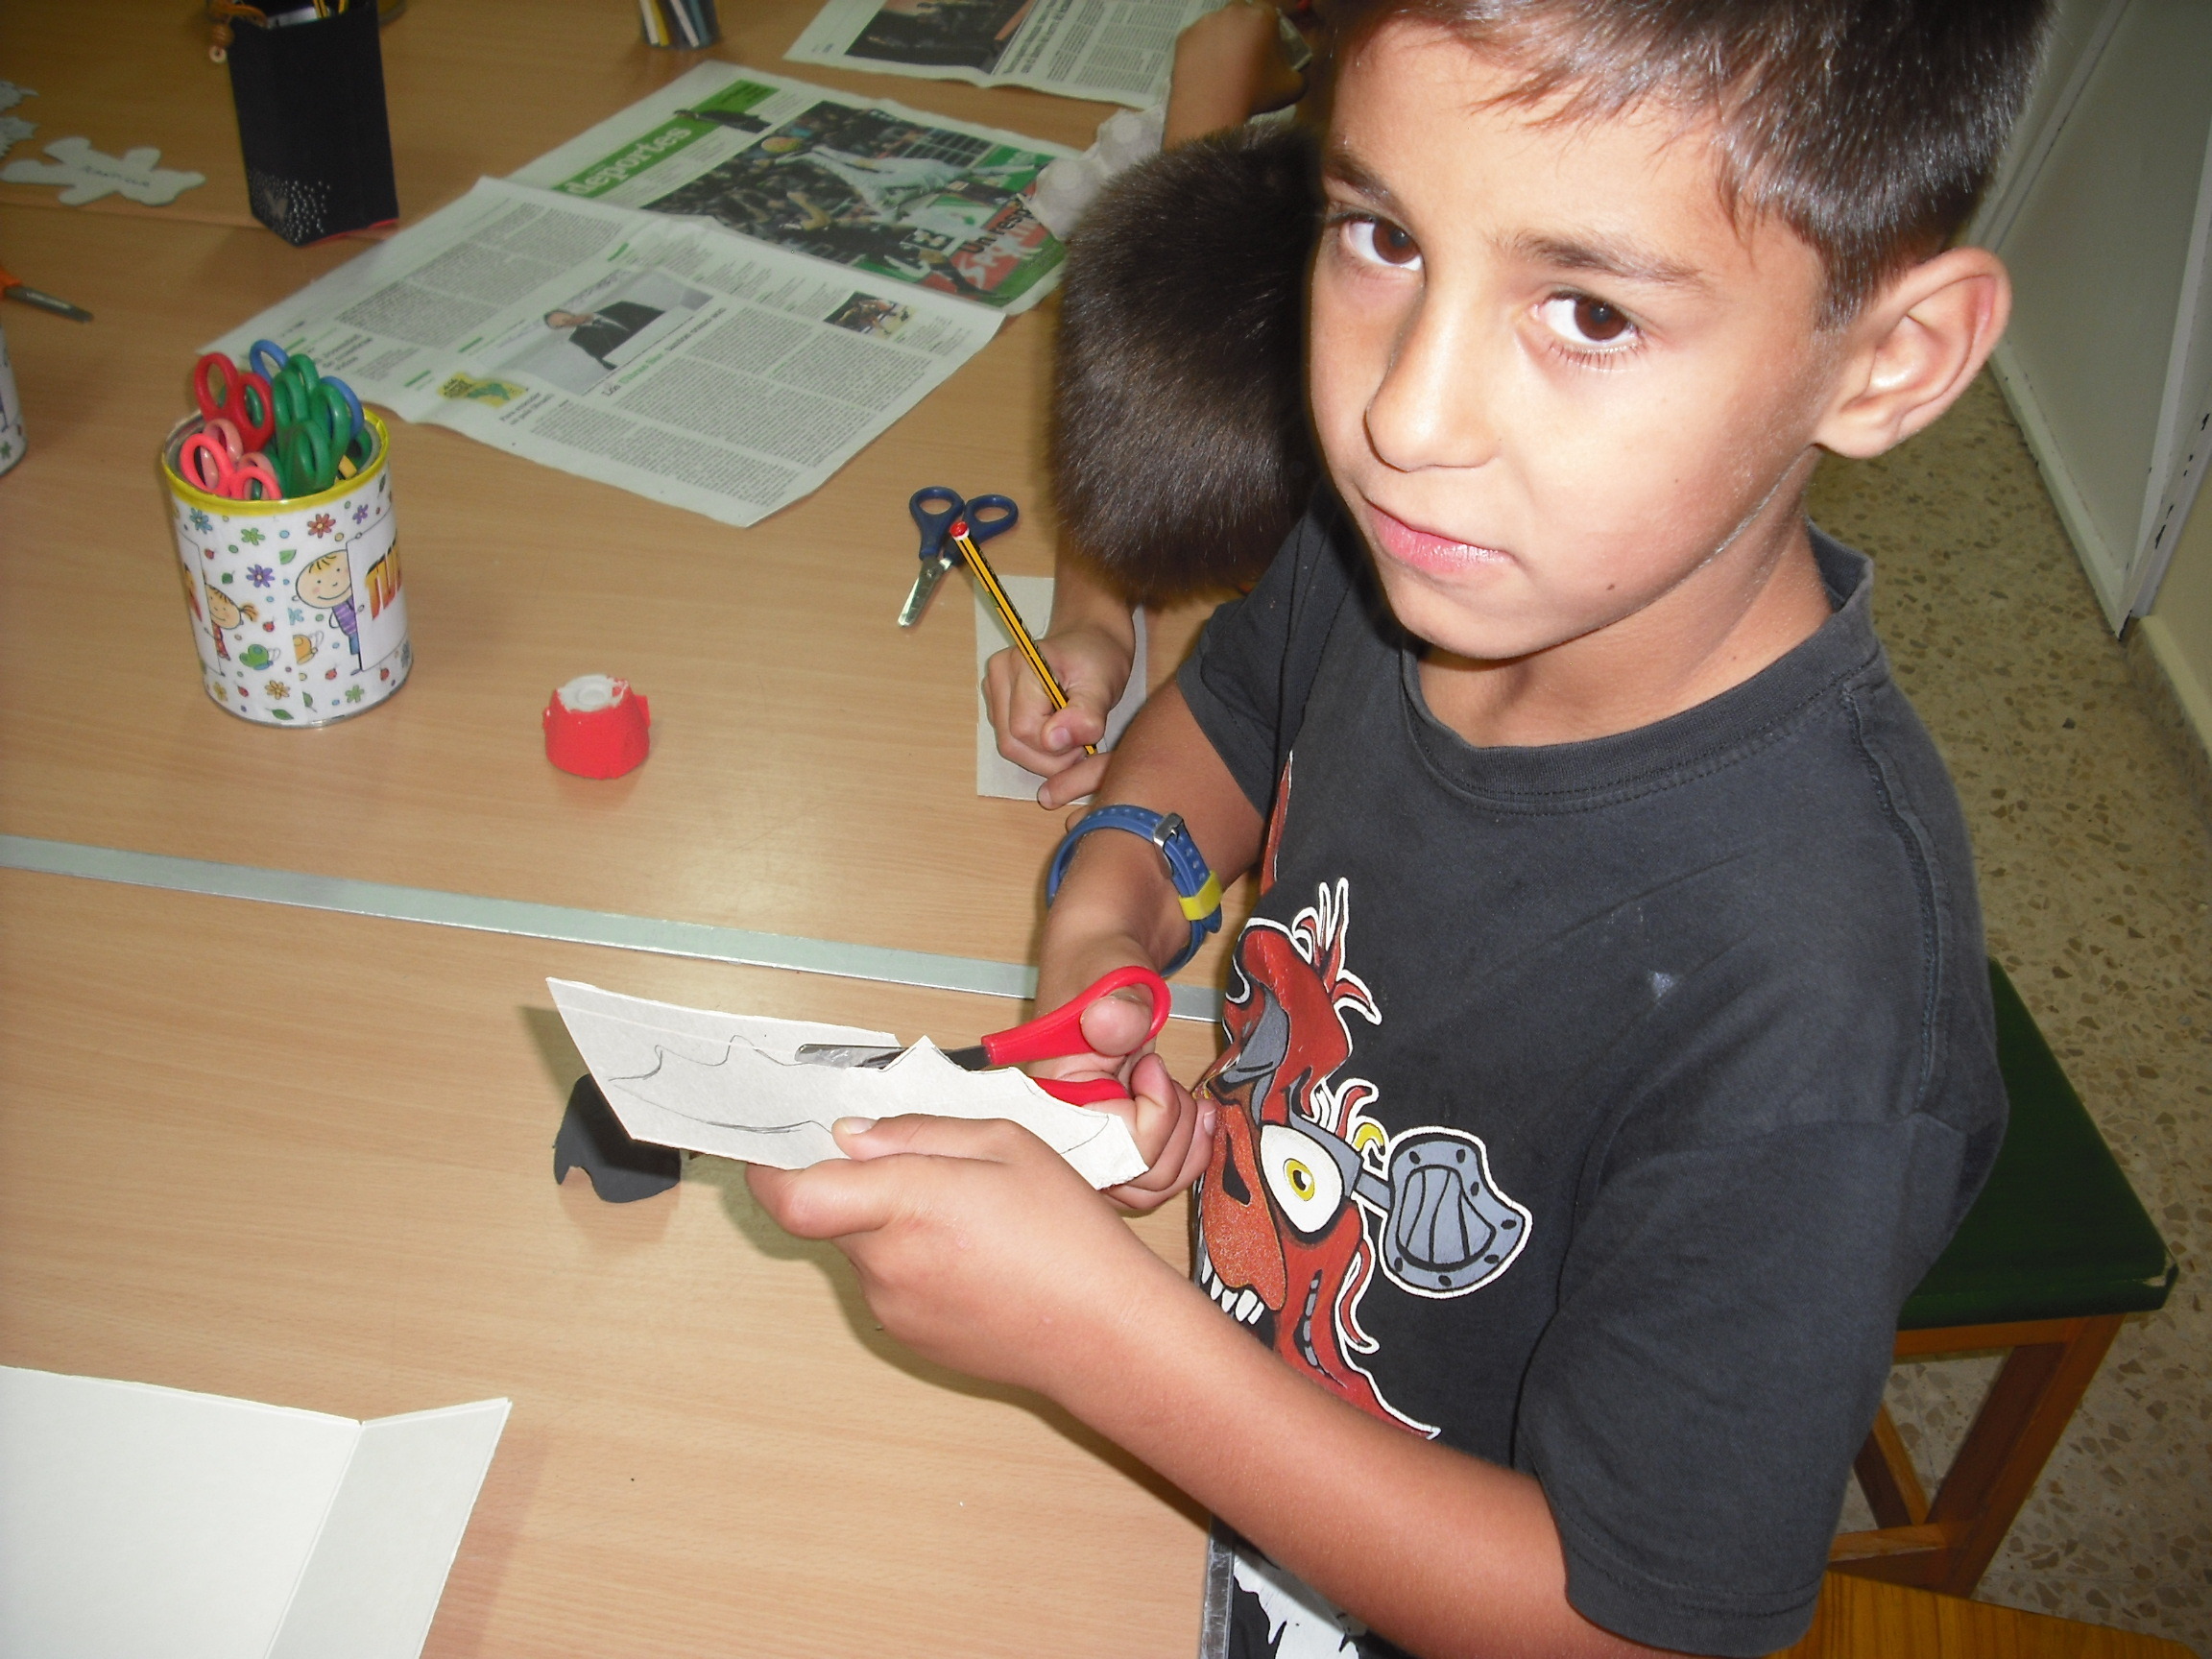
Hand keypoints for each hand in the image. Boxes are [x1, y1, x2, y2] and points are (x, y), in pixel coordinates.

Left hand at [746, 1114, 1188, 1393]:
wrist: (1103, 1333)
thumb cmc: (1066, 1233)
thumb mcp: (1004, 1143)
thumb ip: (917, 1132)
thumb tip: (852, 1136)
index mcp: (903, 1205)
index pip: (792, 1197)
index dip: (770, 1169)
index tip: (780, 1146)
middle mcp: (884, 1263)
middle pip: (832, 1214)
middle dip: (861, 1186)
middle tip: (928, 1170)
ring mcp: (893, 1308)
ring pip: (865, 1247)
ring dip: (893, 1225)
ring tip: (972, 1219)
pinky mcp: (909, 1338)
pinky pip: (890, 1283)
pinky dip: (916, 1261)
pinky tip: (976, 1258)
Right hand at [982, 621, 1132, 807]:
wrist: (1091, 644)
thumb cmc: (1098, 661)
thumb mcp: (1103, 685)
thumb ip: (1084, 714)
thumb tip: (1053, 741)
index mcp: (1021, 664)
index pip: (1025, 730)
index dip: (1057, 747)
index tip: (1085, 737)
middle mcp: (998, 676)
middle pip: (1012, 743)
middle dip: (1050, 756)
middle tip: (1081, 744)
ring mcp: (993, 691)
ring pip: (1010, 747)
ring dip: (1045, 756)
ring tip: (1072, 736)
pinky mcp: (996, 705)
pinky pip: (1012, 743)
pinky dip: (1038, 750)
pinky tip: (1059, 733)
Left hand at [1164, 0, 1307, 143]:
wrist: (1211, 110)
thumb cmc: (1255, 94)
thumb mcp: (1292, 89)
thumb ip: (1300, 76)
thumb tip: (1296, 75)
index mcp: (1262, 16)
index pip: (1270, 11)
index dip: (1270, 28)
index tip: (1268, 47)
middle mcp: (1232, 11)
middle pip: (1242, 13)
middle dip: (1246, 29)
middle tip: (1246, 56)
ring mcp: (1205, 22)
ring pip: (1218, 25)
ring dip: (1223, 38)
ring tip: (1223, 66)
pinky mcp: (1184, 37)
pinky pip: (1197, 39)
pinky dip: (1201, 51)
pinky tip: (1205, 71)